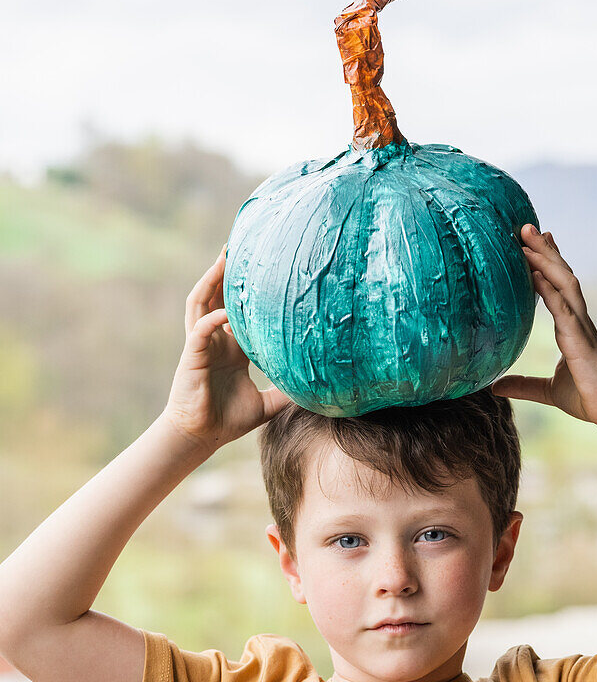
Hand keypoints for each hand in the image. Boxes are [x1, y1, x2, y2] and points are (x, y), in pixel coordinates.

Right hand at [163, 245, 292, 453]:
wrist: (202, 435)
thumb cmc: (228, 420)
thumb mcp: (267, 403)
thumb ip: (288, 393)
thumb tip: (319, 390)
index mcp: (233, 349)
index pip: (241, 312)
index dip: (249, 291)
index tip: (266, 270)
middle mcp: (217, 341)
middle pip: (219, 296)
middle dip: (227, 272)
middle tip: (240, 245)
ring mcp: (203, 345)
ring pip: (202, 303)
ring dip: (211, 281)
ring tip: (223, 258)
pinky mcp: (193, 356)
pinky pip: (200, 330)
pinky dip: (213, 319)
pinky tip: (226, 312)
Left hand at [491, 225, 596, 430]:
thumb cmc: (587, 398)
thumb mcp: (547, 391)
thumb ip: (523, 386)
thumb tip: (494, 388)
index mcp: (572, 327)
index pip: (560, 286)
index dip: (548, 261)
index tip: (535, 241)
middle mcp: (578, 320)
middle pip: (561, 275)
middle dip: (544, 249)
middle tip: (525, 226)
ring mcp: (581, 327)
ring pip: (564, 284)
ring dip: (546, 260)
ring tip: (527, 239)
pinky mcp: (580, 341)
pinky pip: (563, 310)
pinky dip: (549, 291)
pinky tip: (534, 275)